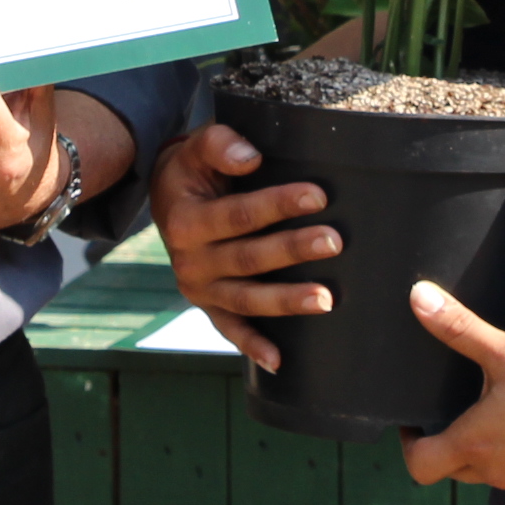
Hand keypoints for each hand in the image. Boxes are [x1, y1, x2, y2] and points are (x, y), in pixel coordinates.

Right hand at [146, 123, 337, 367]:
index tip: (318, 196)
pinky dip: (252, 347)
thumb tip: (250, 157)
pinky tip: (279, 361)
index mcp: (186, 221)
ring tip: (326, 299)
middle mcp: (189, 261)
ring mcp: (199, 289)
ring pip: (246, 299)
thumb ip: (219, 144)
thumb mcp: (196, 146)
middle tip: (335, 242)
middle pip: (248, 259)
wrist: (169, 199)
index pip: (239, 214)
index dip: (278, 204)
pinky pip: (230, 330)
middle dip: (292, 250)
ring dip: (286, 301)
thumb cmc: (195, 169)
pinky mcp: (208, 306)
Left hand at [396, 282, 504, 502]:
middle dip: (452, 446)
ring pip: (496, 475)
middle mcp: (496, 474)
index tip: (415, 428)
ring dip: (494, 454)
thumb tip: (419, 298)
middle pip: (455, 470)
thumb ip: (460, 327)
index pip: (420, 465)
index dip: (412, 446)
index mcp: (475, 443)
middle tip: (463, 417)